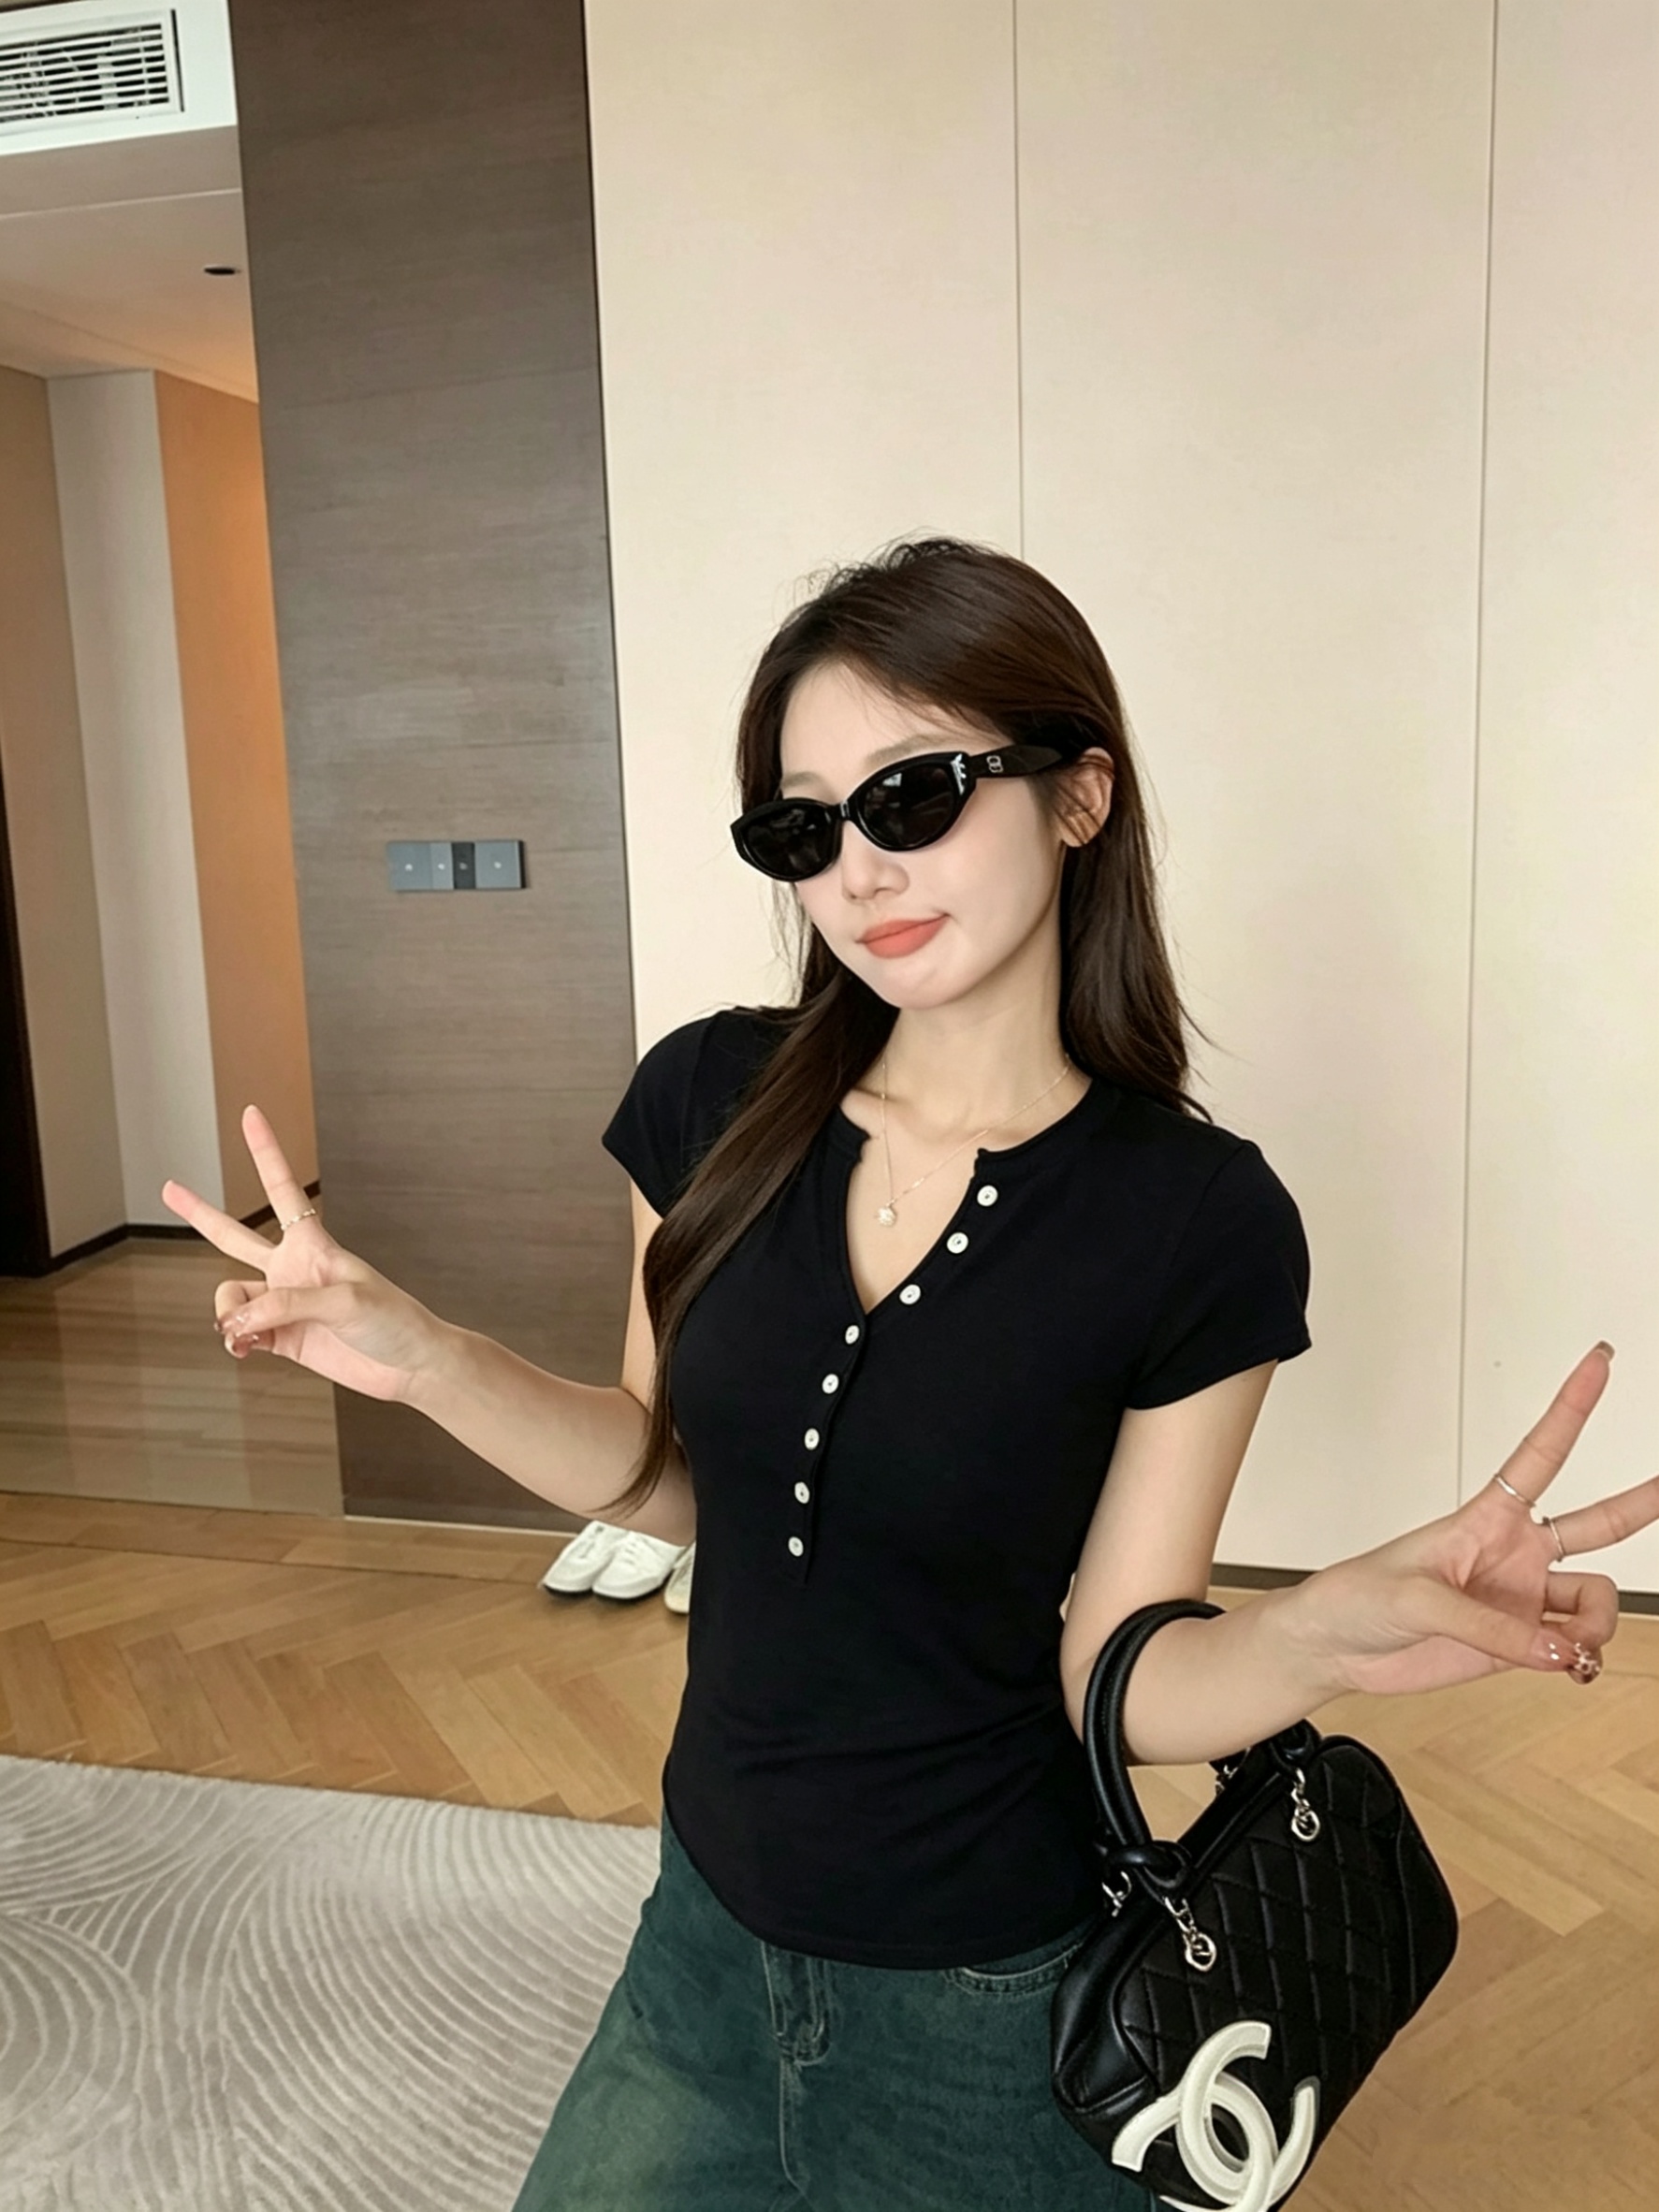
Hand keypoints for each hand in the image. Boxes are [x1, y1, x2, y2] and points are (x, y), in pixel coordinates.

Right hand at [161, 1106, 448, 1402]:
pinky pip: (238, 1332)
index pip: (282, 1188)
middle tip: (168, 1187)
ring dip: (228, 1313)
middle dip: (199, 1213)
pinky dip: (233, 1339)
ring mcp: (284, 1304)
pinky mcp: (281, 1338)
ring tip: (245, 1333)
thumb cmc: (393, 1320)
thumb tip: (239, 1318)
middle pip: (232, 1236)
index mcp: (312, 1244)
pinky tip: (243, 1348)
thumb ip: (288, 1304)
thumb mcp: (345, 1300)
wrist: (409, 1365)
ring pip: (230, 1297)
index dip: (266, 1151)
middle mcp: (291, 1268)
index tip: (250, 1114)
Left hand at [1291, 1343, 1658, 1696]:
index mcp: (1486, 1518)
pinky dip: (1581, 1659)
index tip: (1599, 1362)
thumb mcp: (1415, 1597)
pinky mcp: (1521, 1645)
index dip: (1571, 1408)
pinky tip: (1566, 1666)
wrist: (1337, 1648)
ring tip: (1567, 1648)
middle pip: (1596, 1524)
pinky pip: (1576, 1648)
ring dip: (1595, 1625)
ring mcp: (1521, 1598)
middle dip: (1641, 1503)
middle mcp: (1514, 1553)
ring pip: (1595, 1600)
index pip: (1539, 1454)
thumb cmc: (1359, 1597)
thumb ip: (1488, 1626)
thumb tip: (1558, 1651)